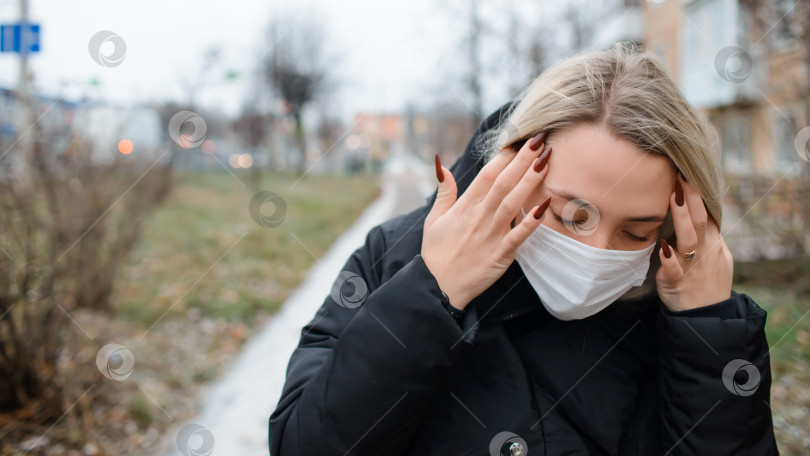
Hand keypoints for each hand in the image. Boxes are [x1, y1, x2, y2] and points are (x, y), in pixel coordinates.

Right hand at [421, 132, 552, 310]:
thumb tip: (442, 164)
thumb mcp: (433, 218)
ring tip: (546, 161)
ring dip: (530, 180)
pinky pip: (519, 234)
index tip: (519, 140)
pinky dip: (532, 220)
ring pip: (513, 202)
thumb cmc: (436, 253)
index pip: (487, 175)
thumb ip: (444, 191)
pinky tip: (546, 205)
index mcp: (464, 206)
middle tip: (540, 140)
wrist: (437, 287)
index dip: (504, 156)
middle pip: (503, 182)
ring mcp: (491, 235)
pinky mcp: (501, 254)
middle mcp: (479, 217)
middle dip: (522, 160)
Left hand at [656, 172, 733, 310]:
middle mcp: (705, 250)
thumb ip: (703, 234)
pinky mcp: (678, 282)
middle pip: (699, 219)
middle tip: (680, 175)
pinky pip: (675, 269)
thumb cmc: (706, 281)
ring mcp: (693, 265)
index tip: (686, 172)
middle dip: (690, 196)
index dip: (697, 194)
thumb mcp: (712, 254)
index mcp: (712, 242)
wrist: (708, 316)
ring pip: (689, 238)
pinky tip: (663, 248)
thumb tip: (695, 210)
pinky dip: (669, 259)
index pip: (705, 213)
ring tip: (673, 197)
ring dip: (681, 217)